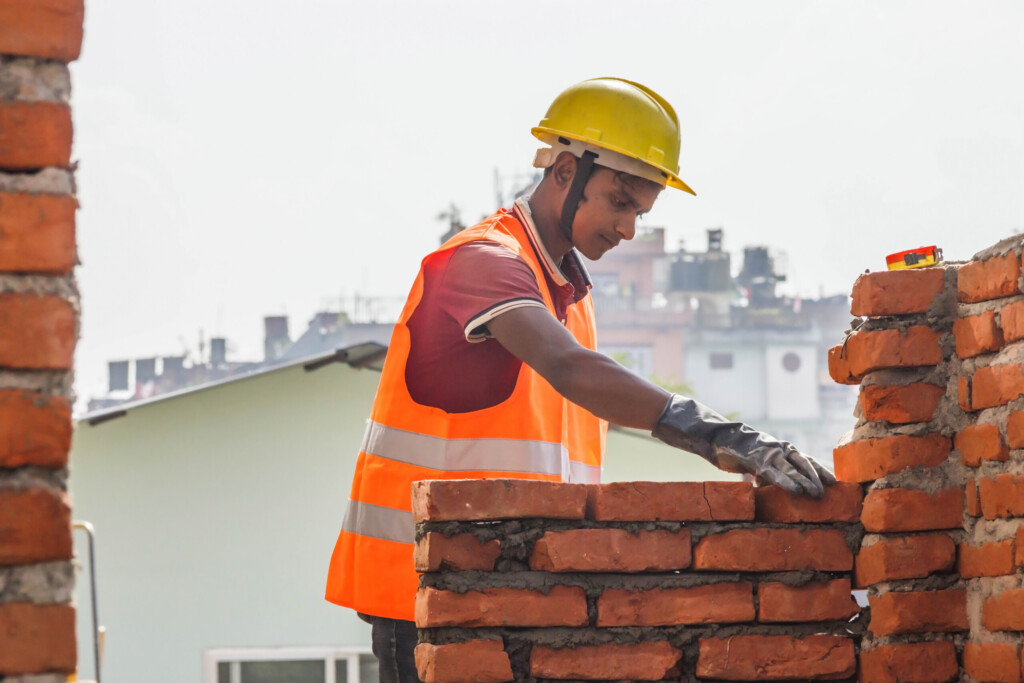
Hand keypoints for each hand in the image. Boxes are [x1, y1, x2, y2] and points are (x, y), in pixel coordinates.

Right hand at [651, 394, 836, 497]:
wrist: (716, 438)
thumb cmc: (735, 450)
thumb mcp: (755, 462)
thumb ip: (767, 472)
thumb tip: (771, 486)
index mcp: (779, 449)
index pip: (805, 459)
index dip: (819, 470)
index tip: (834, 482)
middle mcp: (777, 448)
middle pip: (803, 462)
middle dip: (818, 475)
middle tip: (832, 489)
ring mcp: (767, 453)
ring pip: (791, 467)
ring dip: (805, 480)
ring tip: (817, 494)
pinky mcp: (754, 459)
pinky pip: (773, 472)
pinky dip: (786, 481)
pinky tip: (795, 490)